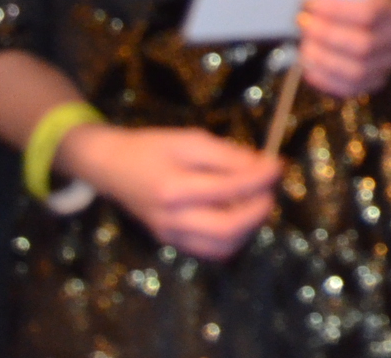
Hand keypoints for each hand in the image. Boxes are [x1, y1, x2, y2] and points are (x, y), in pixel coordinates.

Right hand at [57, 123, 280, 260]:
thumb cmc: (152, 147)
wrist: (112, 168)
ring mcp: (172, 236)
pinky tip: (238, 216)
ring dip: (249, 227)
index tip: (278, 164)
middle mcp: (172, 219)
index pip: (230, 187)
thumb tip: (262, 165)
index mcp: (174, 188)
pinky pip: (211, 251)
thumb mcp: (189, 140)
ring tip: (256, 201)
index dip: (261, 177)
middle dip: (259, 209)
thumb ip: (226, 155)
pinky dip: (233, 238)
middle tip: (270, 190)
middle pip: (229, 228)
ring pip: (223, 247)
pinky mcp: (172, 242)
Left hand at [298, 0, 390, 96]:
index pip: (369, 13)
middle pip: (362, 45)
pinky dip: (325, 81)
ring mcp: (388, 66)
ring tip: (304, 47)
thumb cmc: (376, 13)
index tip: (309, 3)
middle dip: (325, 35)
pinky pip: (350, 89)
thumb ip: (343, 0)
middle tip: (303, 24)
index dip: (336, 10)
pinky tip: (308, 69)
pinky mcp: (376, 83)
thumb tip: (307, 7)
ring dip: (323, 60)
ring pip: (356, 72)